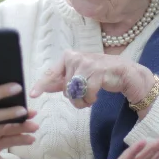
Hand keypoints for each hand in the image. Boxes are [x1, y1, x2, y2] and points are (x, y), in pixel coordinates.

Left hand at [30, 50, 154, 108]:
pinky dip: (91, 99)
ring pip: (75, 93)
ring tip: (91, 95)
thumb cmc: (100, 75)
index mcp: (68, 57)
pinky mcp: (97, 71)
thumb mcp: (79, 77)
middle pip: (65, 89)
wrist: (125, 73)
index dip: (41, 85)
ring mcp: (86, 63)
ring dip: (83, 100)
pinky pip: (87, 94)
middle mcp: (75, 57)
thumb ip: (62, 81)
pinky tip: (97, 94)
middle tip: (86, 94)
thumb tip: (44, 86)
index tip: (33, 94)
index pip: (51, 73)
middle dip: (74, 97)